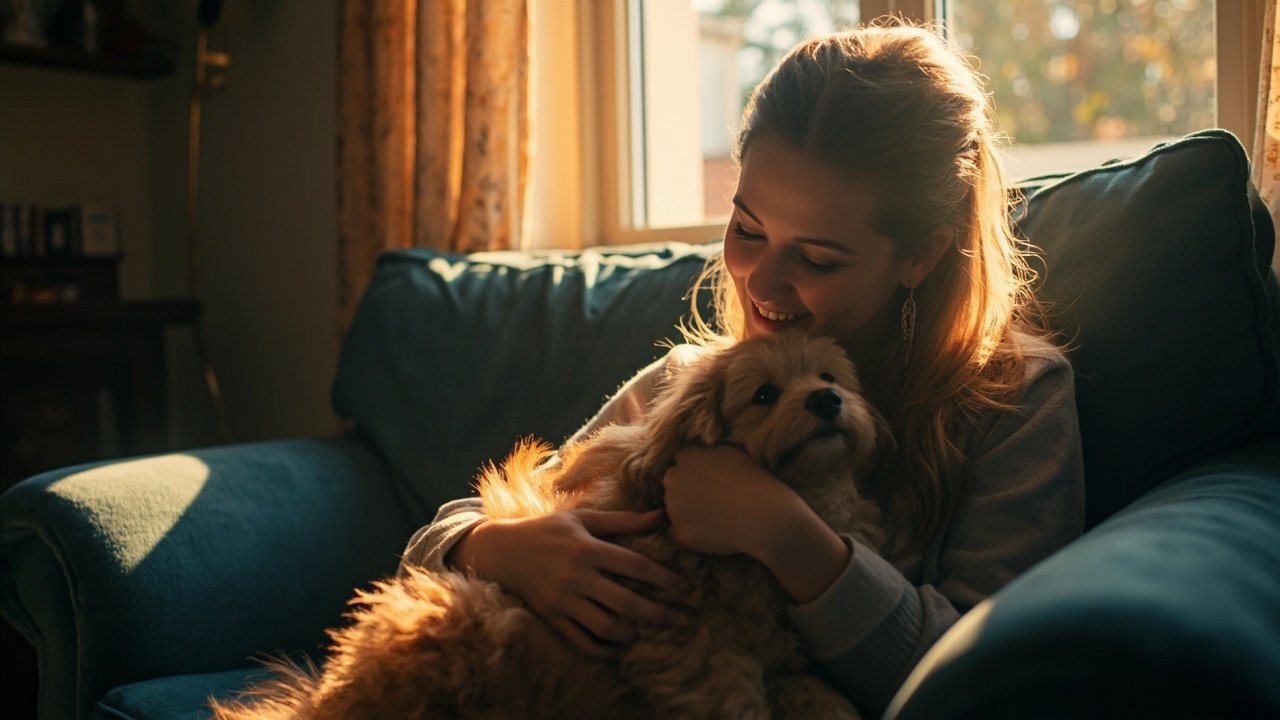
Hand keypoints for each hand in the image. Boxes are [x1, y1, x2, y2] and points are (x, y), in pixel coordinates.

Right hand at [450, 508, 682, 657]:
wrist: (501, 550)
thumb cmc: (547, 529)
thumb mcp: (582, 518)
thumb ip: (623, 520)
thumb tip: (659, 516)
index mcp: (587, 548)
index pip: (634, 565)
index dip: (663, 578)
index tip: (684, 587)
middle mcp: (576, 575)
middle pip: (625, 601)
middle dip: (656, 613)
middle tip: (677, 619)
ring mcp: (563, 599)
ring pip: (604, 625)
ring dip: (629, 633)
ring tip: (641, 631)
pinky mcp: (551, 616)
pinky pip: (580, 640)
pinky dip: (601, 649)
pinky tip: (616, 648)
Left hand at [662, 443, 851, 602]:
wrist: (766, 515)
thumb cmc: (755, 482)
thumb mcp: (730, 452)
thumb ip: (706, 452)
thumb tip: (694, 454)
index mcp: (686, 455)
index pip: (681, 461)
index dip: (696, 472)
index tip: (711, 482)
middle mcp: (674, 477)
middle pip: (673, 483)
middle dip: (687, 490)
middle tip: (714, 500)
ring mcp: (674, 505)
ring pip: (674, 508)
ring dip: (687, 512)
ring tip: (717, 517)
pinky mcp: (679, 531)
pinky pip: (678, 532)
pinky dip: (691, 533)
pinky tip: (713, 532)